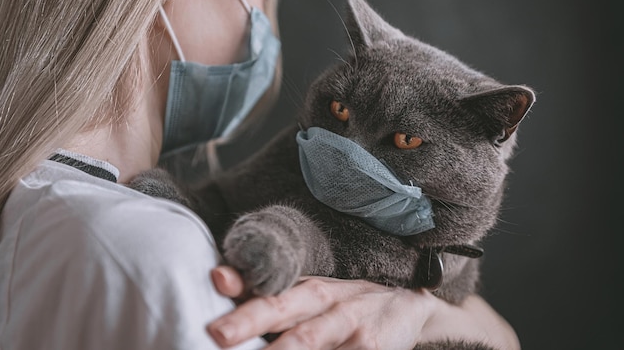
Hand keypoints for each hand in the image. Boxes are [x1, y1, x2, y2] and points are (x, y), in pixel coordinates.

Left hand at [208, 266, 436, 349]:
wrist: (409, 306)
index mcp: (308, 289)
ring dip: (283, 348)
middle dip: (250, 321)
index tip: (214, 287)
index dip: (241, 290)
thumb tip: (217, 280)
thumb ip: (269, 294)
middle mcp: (327, 303)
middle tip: (219, 334)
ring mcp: (350, 326)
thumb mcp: (311, 294)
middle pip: (284, 311)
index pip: (269, 288)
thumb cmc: (344, 305)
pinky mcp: (372, 348)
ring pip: (309, 339)